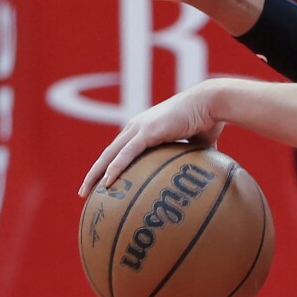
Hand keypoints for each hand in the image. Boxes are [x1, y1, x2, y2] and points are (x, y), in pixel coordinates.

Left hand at [78, 79, 226, 196]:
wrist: (212, 103)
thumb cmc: (209, 121)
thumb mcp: (198, 144)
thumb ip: (195, 159)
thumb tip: (205, 177)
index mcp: (146, 129)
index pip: (120, 151)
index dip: (109, 166)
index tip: (102, 183)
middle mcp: (137, 127)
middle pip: (108, 153)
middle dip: (94, 173)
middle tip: (84, 192)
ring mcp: (140, 128)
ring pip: (110, 154)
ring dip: (96, 174)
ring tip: (85, 192)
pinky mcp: (147, 131)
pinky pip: (125, 154)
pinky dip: (114, 169)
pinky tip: (106, 184)